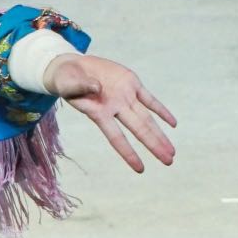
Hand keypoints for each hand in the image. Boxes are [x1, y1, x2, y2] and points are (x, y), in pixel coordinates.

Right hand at [45, 52, 176, 173]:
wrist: (72, 68)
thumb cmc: (65, 81)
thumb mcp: (67, 84)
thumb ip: (80, 87)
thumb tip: (96, 87)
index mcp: (99, 113)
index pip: (117, 138)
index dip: (129, 153)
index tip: (140, 169)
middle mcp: (116, 107)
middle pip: (139, 129)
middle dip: (154, 145)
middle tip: (169, 161)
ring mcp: (125, 95)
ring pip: (147, 118)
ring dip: (160, 134)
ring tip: (171, 152)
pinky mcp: (130, 82)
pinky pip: (149, 98)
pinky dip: (161, 110)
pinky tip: (173, 124)